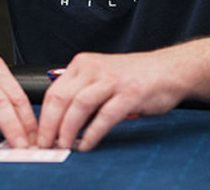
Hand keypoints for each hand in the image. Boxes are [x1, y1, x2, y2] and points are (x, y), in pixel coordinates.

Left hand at [36, 51, 187, 150]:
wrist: (170, 69)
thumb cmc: (134, 77)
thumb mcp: (101, 77)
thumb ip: (81, 92)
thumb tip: (60, 123)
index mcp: (82, 64)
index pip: (53, 91)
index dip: (43, 116)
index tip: (39, 135)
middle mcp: (94, 69)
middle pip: (61, 97)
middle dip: (50, 125)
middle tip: (46, 144)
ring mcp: (112, 80)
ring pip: (79, 105)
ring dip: (68, 129)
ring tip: (64, 146)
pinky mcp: (130, 93)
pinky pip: (106, 116)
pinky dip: (93, 133)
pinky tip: (88, 144)